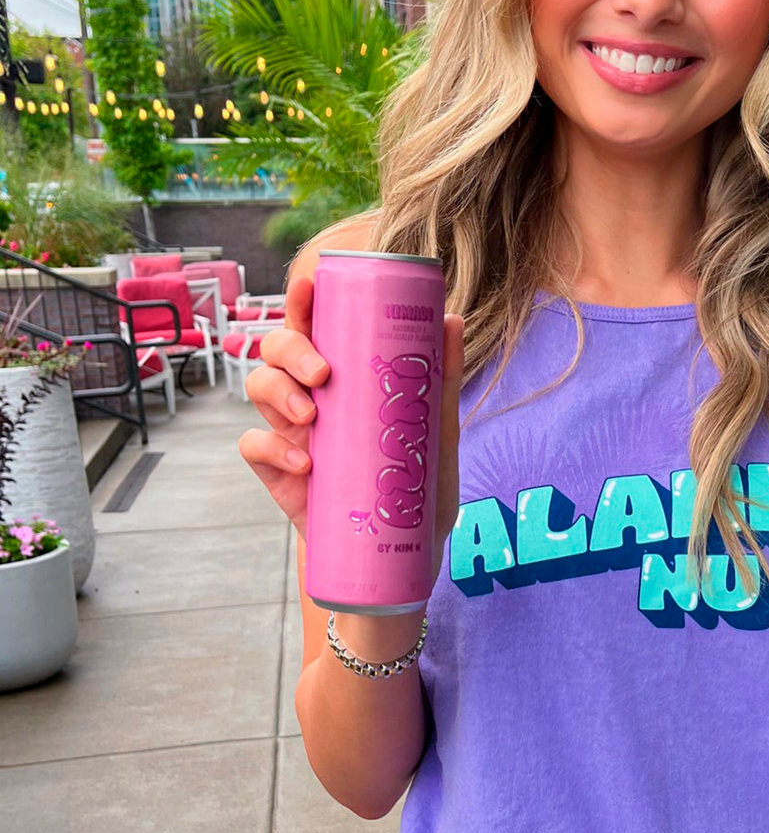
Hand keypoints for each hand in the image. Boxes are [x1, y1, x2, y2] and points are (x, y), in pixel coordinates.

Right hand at [239, 274, 463, 557]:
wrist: (398, 548)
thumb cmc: (413, 480)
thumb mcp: (436, 428)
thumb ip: (440, 377)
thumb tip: (451, 319)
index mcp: (341, 373)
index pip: (313, 325)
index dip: (302, 301)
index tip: (309, 285)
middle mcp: (309, 393)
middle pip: (275, 348)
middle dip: (291, 349)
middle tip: (323, 372)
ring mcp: (289, 430)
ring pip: (258, 385)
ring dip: (278, 392)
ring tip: (311, 415)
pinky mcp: (277, 470)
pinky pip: (253, 445)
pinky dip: (273, 447)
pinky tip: (305, 462)